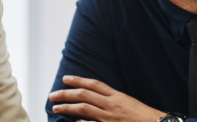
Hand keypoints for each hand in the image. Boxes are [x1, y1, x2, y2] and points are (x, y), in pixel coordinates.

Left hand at [49, 75, 164, 121]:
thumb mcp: (128, 103)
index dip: (78, 80)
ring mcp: (110, 117)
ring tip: (56, 107)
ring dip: (68, 107)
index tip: (65, 79)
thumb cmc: (143, 116)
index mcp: (117, 96)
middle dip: (66, 93)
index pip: (94, 84)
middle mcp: (112, 104)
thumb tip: (96, 97)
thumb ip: (112, 100)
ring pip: (84, 109)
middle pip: (85, 95)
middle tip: (53, 94)